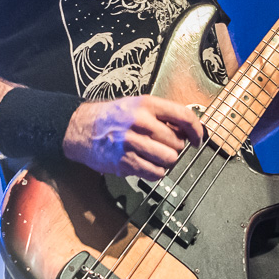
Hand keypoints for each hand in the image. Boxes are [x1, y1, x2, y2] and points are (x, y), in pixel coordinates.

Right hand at [62, 95, 202, 179]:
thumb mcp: (137, 105)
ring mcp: (132, 144)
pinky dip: (156, 172)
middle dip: (175, 147)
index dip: (197, 130)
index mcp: (146, 105)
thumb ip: (162, 115)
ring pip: (170, 159)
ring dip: (167, 161)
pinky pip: (156, 173)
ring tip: (156, 155)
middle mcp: (141, 123)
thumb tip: (188, 129)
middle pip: (178, 142)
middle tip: (164, 145)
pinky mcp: (125, 163)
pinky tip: (147, 164)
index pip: (184, 116)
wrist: (81, 129)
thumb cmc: (112, 117)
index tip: (198, 139)